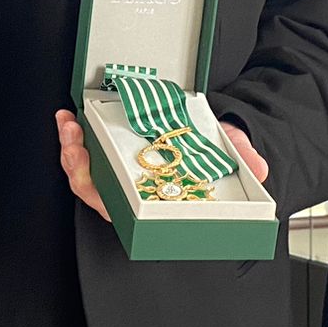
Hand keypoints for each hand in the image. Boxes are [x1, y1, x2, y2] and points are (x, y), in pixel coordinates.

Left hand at [54, 111, 267, 222]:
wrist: (215, 133)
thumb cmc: (216, 153)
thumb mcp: (231, 152)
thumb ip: (242, 159)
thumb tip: (258, 168)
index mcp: (153, 199)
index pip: (121, 208)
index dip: (101, 196)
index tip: (91, 181)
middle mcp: (132, 189)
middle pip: (93, 189)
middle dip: (77, 167)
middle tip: (75, 144)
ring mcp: (119, 170)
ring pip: (84, 170)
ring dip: (71, 147)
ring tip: (69, 124)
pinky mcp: (112, 148)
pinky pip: (87, 148)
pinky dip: (76, 134)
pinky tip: (72, 118)